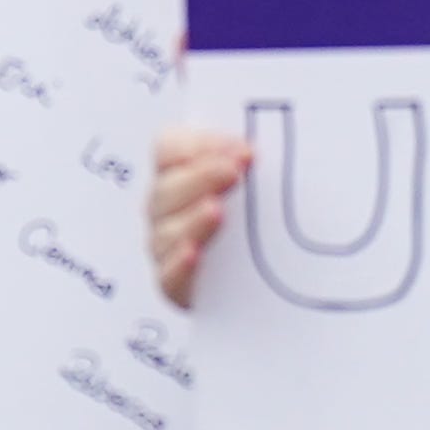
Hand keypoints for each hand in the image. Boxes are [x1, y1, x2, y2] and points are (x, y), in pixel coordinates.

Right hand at [145, 125, 251, 306]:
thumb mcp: (259, 183)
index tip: (239, 148)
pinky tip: (194, 253)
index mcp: (178, 171)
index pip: (169, 148)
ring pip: (168, 231)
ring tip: (217, 212)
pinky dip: (179, 263)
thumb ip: (251, 161)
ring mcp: (165, 245)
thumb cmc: (258, 219)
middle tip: (233, 172)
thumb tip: (260, 148)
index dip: (199, 145)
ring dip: (192, 219)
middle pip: (167, 187)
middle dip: (201, 176)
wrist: (264, 276)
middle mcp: (165, 206)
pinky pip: (168, 275)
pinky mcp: (173, 284)